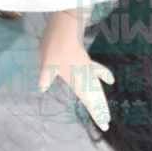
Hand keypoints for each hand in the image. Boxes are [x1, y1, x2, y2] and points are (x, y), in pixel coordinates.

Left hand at [38, 13, 114, 130]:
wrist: (65, 25)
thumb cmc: (56, 44)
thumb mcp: (48, 62)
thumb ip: (46, 76)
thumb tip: (42, 87)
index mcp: (78, 79)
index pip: (90, 100)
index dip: (97, 112)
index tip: (105, 125)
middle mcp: (85, 75)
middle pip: (96, 95)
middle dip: (100, 110)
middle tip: (106, 124)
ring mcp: (86, 67)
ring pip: (96, 86)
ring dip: (100, 98)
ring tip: (106, 111)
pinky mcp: (84, 60)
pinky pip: (95, 73)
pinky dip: (102, 78)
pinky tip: (109, 79)